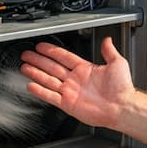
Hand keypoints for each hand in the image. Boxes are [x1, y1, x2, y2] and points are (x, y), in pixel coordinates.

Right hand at [20, 37, 134, 128]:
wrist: (122, 107)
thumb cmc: (122, 88)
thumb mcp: (117, 63)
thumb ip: (109, 51)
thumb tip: (107, 40)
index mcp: (85, 69)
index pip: (63, 57)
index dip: (51, 51)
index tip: (41, 46)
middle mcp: (75, 80)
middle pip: (51, 67)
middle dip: (38, 60)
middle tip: (27, 55)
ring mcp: (70, 91)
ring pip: (48, 80)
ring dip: (36, 73)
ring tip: (24, 67)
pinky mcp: (68, 103)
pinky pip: (50, 96)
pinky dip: (40, 91)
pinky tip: (31, 86)